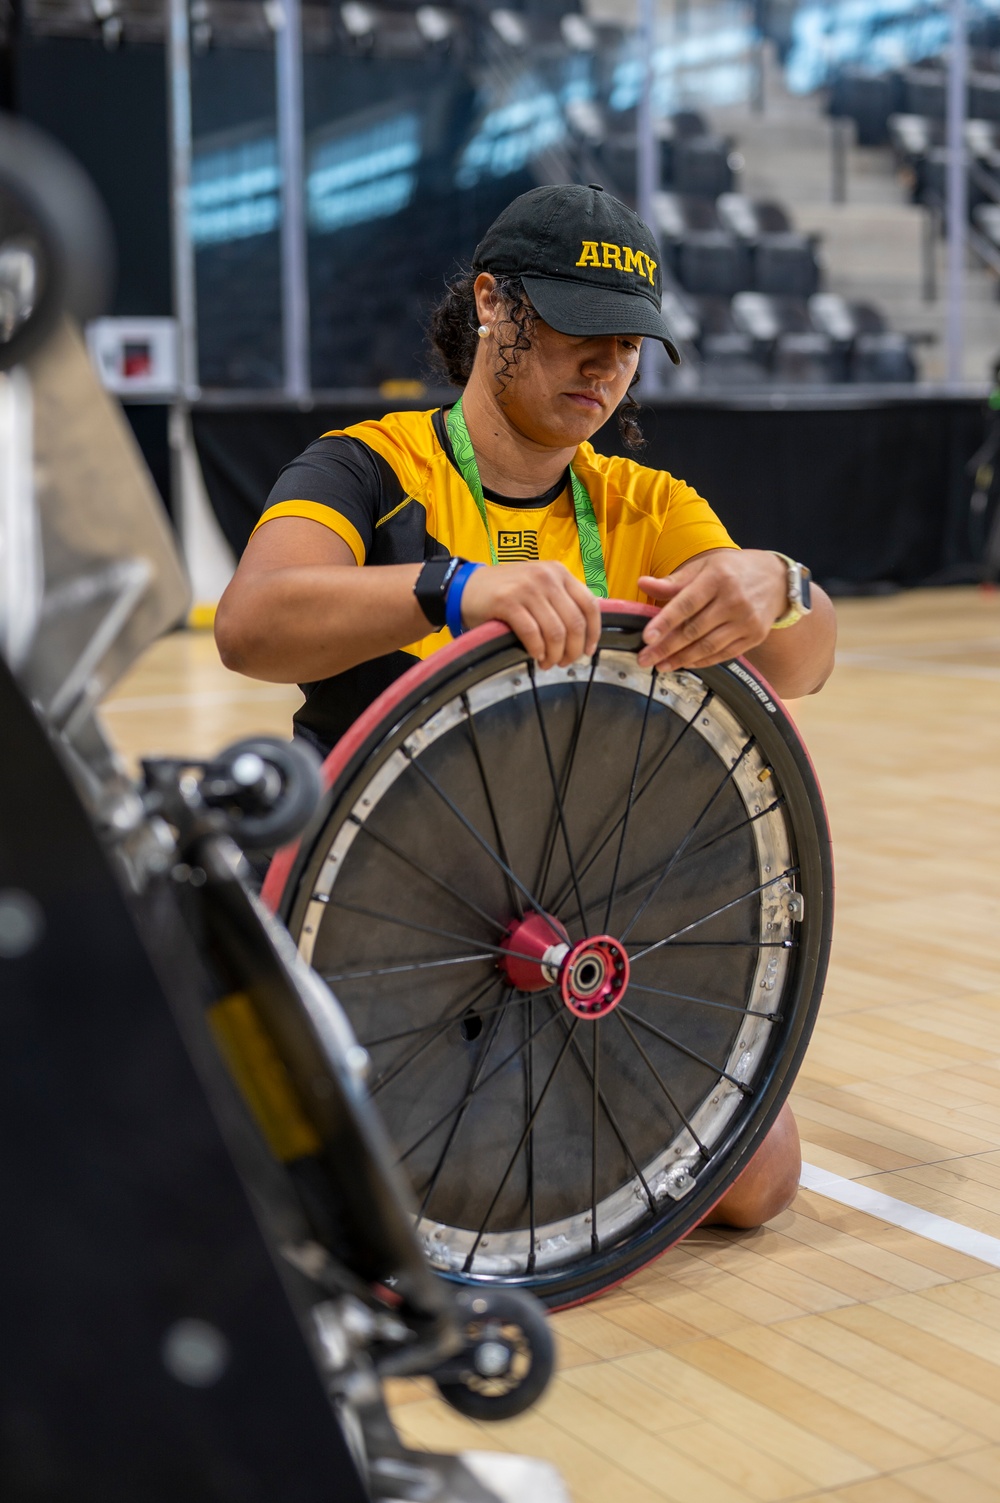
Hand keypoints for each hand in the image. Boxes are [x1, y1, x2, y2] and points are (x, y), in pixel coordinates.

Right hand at [461, 561, 601, 669]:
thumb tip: (584, 632)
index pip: (589, 605)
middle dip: (573, 650)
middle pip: (574, 622)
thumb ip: (560, 600)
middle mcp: (546, 577)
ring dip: (554, 654)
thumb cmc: (505, 591)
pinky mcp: (507, 601)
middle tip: (565, 662)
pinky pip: (532, 633)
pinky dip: (537, 649)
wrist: (467, 586)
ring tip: (548, 663)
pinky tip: (535, 656)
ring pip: (555, 631)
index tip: (588, 650)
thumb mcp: (539, 586)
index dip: (593, 633)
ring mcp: (527, 588)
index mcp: (559, 572)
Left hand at [636, 550, 787, 671]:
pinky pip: (724, 654)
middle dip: (666, 647)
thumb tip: (642, 583)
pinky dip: (702, 661)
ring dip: (681, 659)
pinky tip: (685, 663)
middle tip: (644, 659)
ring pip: (708, 646)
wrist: (777, 580)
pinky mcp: (755, 636)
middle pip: (694, 630)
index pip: (686, 603)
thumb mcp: (705, 566)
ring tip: (661, 665)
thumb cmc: (733, 570)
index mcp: (718, 578)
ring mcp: (746, 621)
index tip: (646, 637)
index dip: (665, 622)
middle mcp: (734, 600)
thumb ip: (674, 580)